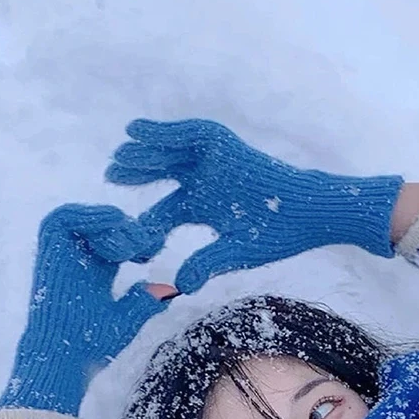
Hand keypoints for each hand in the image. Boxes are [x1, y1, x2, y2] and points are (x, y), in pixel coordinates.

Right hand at [0, 204, 168, 415]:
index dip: (137, 238)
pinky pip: (62, 218)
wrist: (64, 355)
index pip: (117, 242)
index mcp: (96, 273)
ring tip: (129, 244)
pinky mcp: (49, 251)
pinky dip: (87, 216)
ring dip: (109, 222)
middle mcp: (78, 261)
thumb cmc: (91, 344)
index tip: (154, 249)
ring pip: (84, 217)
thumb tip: (169, 290)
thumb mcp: (126, 319)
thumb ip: (144, 302)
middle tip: (147, 246)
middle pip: (103, 226)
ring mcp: (62, 255)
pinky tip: (112, 228)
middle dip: (129, 228)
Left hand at [106, 118, 403, 294]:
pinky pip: (186, 135)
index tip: (116, 230)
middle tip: (110, 177)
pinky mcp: (223, 146)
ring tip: (119, 153)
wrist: (309, 212)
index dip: (141, 222)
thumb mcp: (235, 252)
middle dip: (136, 175)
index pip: (164, 213)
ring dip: (143, 153)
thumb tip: (177, 287)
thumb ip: (205, 263)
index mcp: (203, 208)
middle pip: (161, 176)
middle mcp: (203, 181)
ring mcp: (213, 162)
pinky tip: (135, 131)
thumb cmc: (278, 236)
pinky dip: (161, 132)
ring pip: (169, 154)